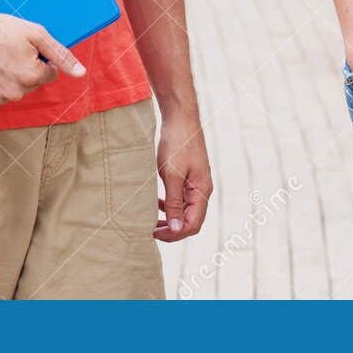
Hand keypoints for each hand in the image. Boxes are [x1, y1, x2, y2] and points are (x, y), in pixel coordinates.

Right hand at [0, 5, 84, 107]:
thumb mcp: (36, 34)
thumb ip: (61, 55)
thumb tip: (81, 73)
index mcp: (32, 77)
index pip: (50, 73)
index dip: (40, 58)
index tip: (24, 48)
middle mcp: (16, 93)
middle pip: (33, 83)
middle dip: (27, 69)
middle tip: (10, 51)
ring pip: (16, 90)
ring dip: (11, 78)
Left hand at [155, 110, 211, 241]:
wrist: (181, 117)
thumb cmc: (177, 144)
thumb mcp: (172, 176)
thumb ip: (174, 203)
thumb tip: (177, 230)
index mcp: (202, 191)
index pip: (193, 225)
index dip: (174, 234)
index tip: (154, 234)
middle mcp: (202, 189)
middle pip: (191, 220)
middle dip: (172, 229)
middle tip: (150, 230)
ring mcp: (196, 182)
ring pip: (185, 210)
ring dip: (170, 218)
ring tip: (150, 221)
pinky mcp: (189, 175)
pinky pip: (182, 198)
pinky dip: (170, 205)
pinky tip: (157, 203)